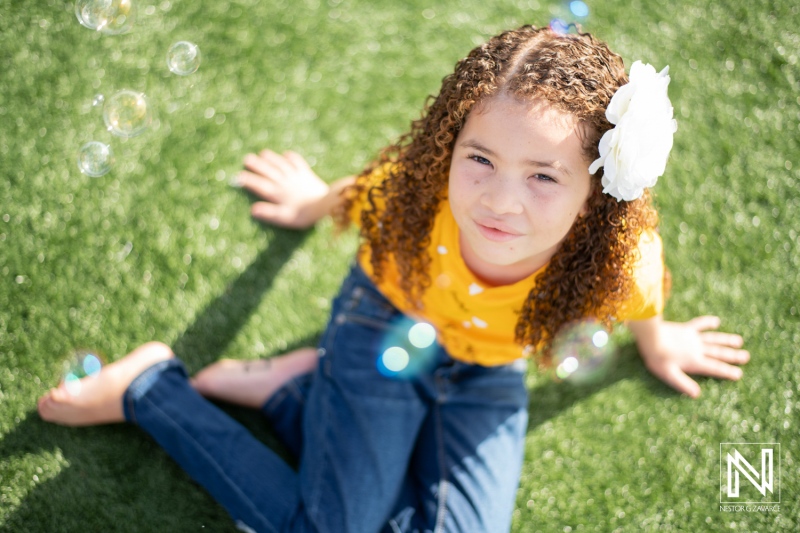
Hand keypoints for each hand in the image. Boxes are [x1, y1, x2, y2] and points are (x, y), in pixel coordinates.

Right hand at [236, 149, 329, 228]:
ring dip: (271, 158)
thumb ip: (269, 213)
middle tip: (246, 158)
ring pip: (281, 165)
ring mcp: (296, 177)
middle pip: (269, 171)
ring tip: (263, 153)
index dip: (249, 181)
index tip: (238, 176)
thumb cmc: (304, 215)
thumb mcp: (285, 218)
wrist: (326, 205)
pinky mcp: (307, 175)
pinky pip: (298, 163)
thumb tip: (252, 210)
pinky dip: (291, 158)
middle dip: (257, 165)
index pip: (260, 185)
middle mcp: (285, 183)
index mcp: (278, 193)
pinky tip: (287, 154)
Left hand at [630, 315, 749, 398]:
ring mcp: (693, 337)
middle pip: (719, 353)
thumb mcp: (669, 375)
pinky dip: (708, 322)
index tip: (739, 374)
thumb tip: (697, 395)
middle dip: (733, 356)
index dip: (727, 371)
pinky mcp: (685, 328)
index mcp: (695, 362)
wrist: (650, 336)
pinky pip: (699, 324)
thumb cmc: (657, 358)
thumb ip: (683, 384)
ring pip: (714, 339)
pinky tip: (716, 321)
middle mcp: (698, 349)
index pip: (714, 368)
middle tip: (746, 357)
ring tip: (739, 341)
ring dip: (726, 340)